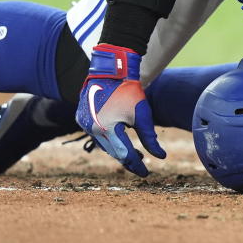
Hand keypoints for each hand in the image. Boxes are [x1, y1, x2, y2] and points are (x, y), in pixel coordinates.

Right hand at [76, 44, 165, 175]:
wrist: (111, 68)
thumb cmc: (128, 90)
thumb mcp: (142, 115)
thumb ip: (150, 138)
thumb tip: (161, 157)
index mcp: (106, 129)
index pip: (124, 154)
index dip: (136, 165)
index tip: (146, 173)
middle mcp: (91, 128)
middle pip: (112, 151)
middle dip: (127, 159)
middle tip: (141, 164)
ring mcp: (83, 122)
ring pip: (102, 144)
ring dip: (117, 150)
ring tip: (133, 154)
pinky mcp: (81, 116)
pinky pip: (95, 134)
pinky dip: (107, 139)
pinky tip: (118, 140)